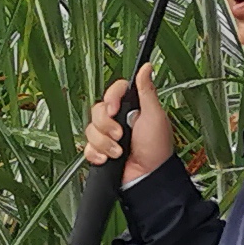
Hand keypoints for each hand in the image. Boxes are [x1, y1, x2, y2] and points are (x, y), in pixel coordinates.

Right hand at [78, 66, 176, 185]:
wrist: (147, 177)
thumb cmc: (156, 148)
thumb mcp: (154, 115)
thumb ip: (146, 90)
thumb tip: (147, 67)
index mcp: (131, 108)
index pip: (112, 93)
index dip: (111, 100)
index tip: (115, 110)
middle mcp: (118, 120)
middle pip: (97, 111)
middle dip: (107, 125)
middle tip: (120, 135)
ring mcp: (108, 137)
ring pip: (90, 130)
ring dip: (105, 143)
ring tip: (119, 151)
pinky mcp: (100, 152)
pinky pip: (86, 147)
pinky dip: (97, 154)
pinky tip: (108, 159)